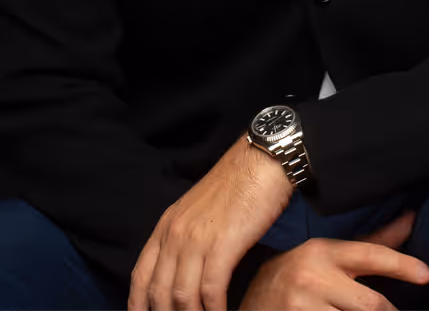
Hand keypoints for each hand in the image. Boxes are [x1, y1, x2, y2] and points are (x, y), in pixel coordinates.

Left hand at [128, 133, 292, 310]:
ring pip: (182, 296)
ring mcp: (197, 239)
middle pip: (158, 292)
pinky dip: (215, 310)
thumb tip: (182, 274)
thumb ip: (183, 239)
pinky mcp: (223, 245)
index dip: (138, 306)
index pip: (140, 276)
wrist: (261, 161)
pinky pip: (211, 291)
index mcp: (166, 225)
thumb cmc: (236, 186)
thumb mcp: (197, 210)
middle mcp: (175, 233)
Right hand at [239, 209, 428, 309]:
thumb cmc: (298, 280)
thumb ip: (371, 244)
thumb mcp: (329, 258)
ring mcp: (302, 307)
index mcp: (322, 252)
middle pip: (370, 304)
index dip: (402, 265)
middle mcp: (311, 277)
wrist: (251, 305)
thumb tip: (412, 219)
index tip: (427, 275)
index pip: (370, 255)